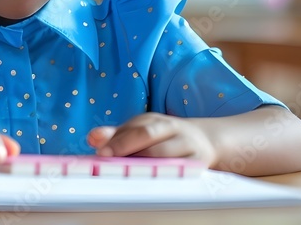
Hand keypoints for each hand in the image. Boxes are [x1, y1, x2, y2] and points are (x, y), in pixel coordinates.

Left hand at [87, 113, 216, 165]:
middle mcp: (171, 128)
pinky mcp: (197, 162)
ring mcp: (186, 145)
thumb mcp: (143, 131)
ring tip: (124, 171)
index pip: (133, 127)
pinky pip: (179, 170)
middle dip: (125, 146)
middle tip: (106, 157)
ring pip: (162, 154)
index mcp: (155, 120)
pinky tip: (149, 180)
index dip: (115, 138)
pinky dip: (163, 174)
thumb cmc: (166, 138)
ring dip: (141, 162)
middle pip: (147, 134)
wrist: (208, 141)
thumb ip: (117, 135)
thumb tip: (92, 138)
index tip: (99, 150)